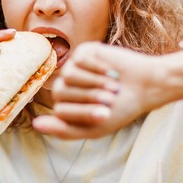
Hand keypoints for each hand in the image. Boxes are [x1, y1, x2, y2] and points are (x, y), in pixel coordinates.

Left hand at [33, 43, 177, 138]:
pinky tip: (113, 72)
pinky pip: (81, 59)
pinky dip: (99, 68)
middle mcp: (65, 86)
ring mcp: (73, 67)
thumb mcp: (94, 128)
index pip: (60, 110)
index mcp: (65, 107)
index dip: (83, 112)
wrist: (145, 86)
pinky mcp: (84, 52)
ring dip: (94, 83)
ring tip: (113, 86)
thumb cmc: (120, 110)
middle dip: (89, 97)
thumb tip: (36, 125)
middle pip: (60, 91)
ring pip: (68, 75)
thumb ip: (65, 130)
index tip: (105, 114)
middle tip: (111, 99)